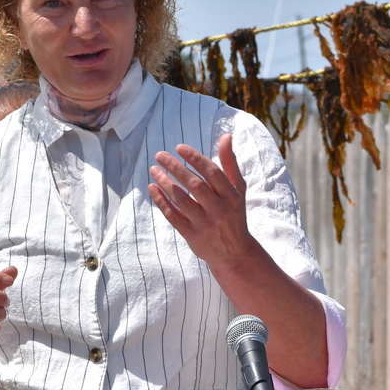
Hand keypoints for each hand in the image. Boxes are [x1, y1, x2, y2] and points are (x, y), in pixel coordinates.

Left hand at [148, 135, 257, 270]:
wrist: (235, 253)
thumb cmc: (234, 214)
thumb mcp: (237, 189)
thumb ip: (229, 163)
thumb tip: (226, 136)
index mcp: (231, 196)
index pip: (212, 173)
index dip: (195, 158)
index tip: (179, 148)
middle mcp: (219, 209)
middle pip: (194, 185)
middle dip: (175, 168)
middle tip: (160, 155)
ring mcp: (205, 223)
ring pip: (181, 200)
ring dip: (165, 183)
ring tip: (153, 170)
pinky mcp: (192, 235)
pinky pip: (173, 215)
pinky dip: (161, 201)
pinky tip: (152, 188)